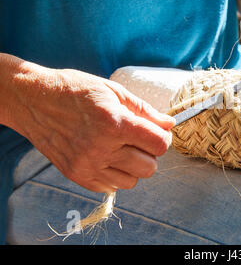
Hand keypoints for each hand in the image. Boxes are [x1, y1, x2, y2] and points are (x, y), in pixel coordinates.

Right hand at [11, 65, 174, 192]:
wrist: (33, 100)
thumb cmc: (75, 90)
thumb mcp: (113, 90)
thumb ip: (144, 110)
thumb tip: (169, 124)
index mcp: (115, 124)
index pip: (159, 145)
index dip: (163, 138)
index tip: (156, 132)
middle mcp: (101, 149)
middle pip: (149, 168)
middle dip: (149, 153)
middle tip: (137, 139)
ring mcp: (87, 165)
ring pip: (132, 181)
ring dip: (132, 166)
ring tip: (119, 148)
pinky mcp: (76, 175)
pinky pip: (111, 187)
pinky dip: (114, 174)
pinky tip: (105, 156)